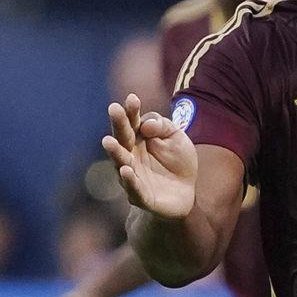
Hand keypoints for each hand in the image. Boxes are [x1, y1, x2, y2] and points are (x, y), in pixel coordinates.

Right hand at [100, 93, 196, 221]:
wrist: (187, 192)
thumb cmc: (177, 161)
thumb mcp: (176, 137)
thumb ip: (162, 126)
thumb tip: (145, 125)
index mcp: (138, 139)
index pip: (133, 121)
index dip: (131, 110)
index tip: (132, 98)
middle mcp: (131, 156)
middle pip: (123, 139)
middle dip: (119, 124)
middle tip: (114, 109)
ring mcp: (134, 177)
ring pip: (122, 163)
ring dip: (115, 152)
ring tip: (108, 141)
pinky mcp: (142, 197)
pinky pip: (135, 189)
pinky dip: (130, 181)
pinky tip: (126, 170)